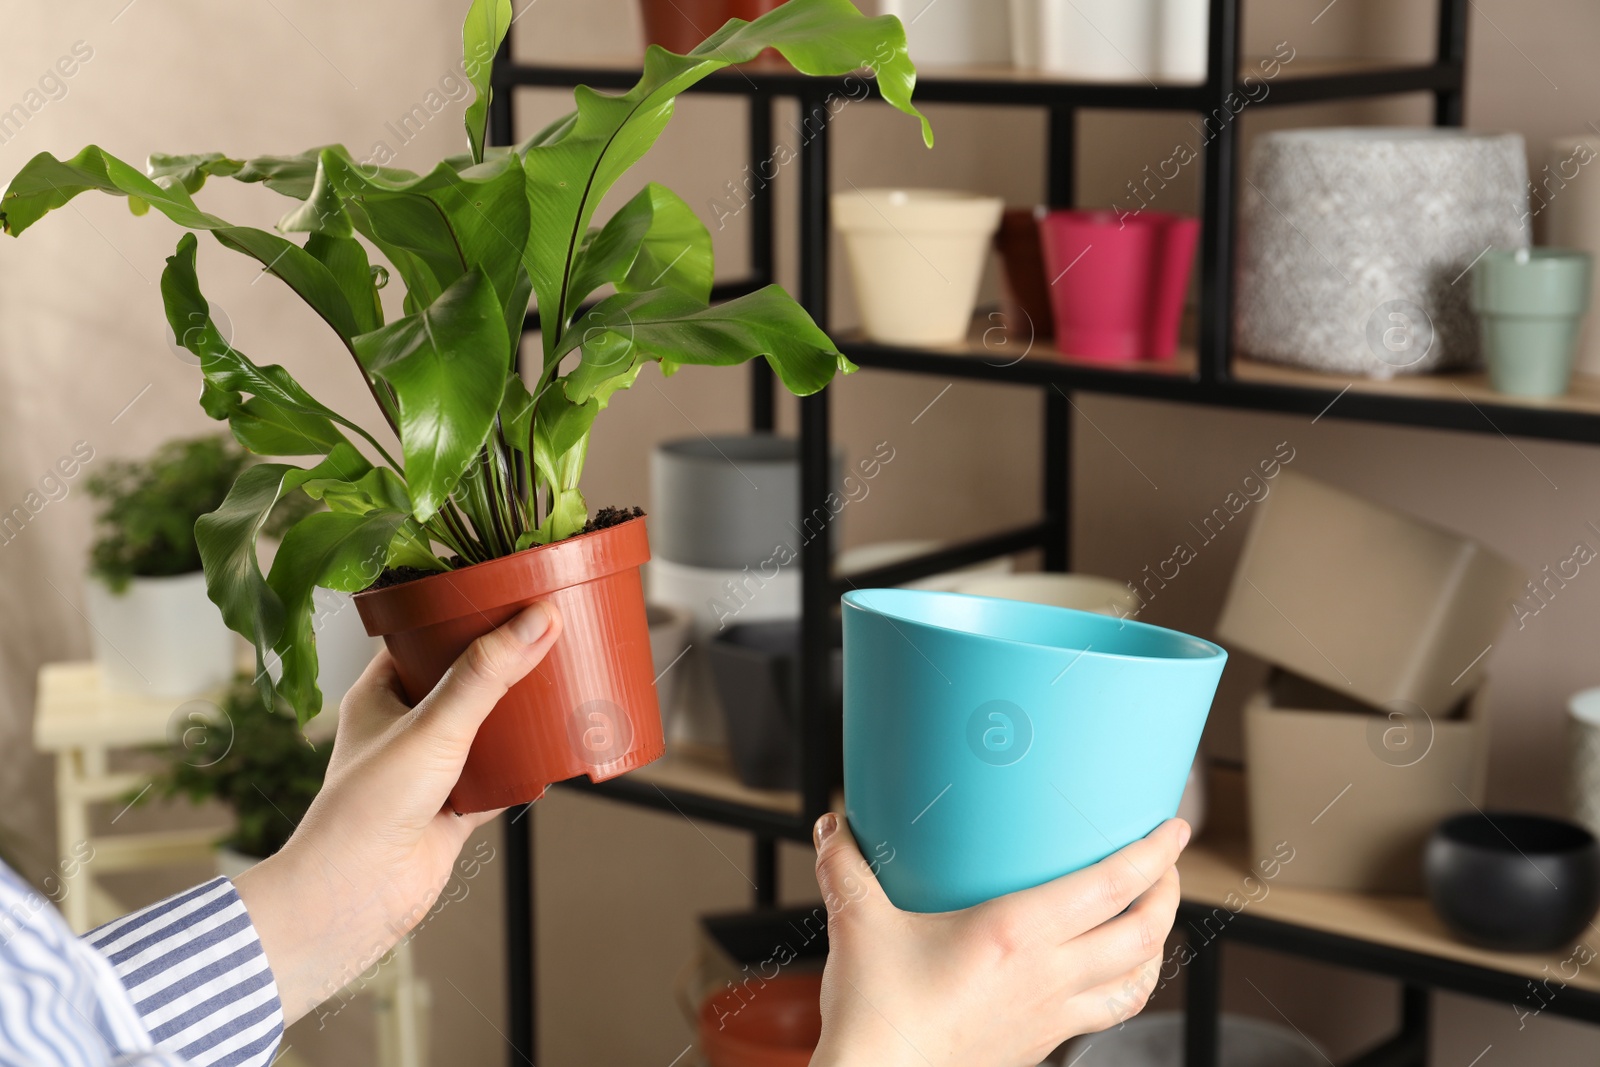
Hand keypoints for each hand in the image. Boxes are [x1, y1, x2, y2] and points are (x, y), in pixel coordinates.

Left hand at [234, 602, 563, 1023]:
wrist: (354, 898)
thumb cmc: (364, 810)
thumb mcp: (433, 726)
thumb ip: (487, 674)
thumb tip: (535, 619)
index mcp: (381, 691)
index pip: (428, 633)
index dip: (468, 611)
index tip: (513, 589)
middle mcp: (406, 724)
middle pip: (468, 677)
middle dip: (508, 659)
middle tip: (551, 629)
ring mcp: (434, 766)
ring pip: (490, 725)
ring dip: (522, 710)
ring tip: (563, 677)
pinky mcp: (457, 805)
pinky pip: (504, 773)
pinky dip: (530, 762)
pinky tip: (558, 745)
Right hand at [809, 814, 1189, 1066]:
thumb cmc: (878, 1013)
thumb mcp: (858, 923)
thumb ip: (846, 866)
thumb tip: (831, 825)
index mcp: (1016, 933)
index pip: (1111, 886)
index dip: (1154, 855)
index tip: (1172, 828)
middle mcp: (1047, 975)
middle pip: (1144, 934)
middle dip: (1167, 894)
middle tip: (1166, 865)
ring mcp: (1049, 1015)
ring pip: (1137, 982)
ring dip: (1157, 947)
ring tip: (1151, 920)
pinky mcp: (1039, 1044)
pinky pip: (1105, 1014)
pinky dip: (1124, 987)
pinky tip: (1105, 975)